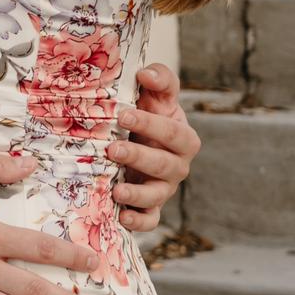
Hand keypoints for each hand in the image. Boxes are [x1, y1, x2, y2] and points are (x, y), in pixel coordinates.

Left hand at [109, 63, 199, 231]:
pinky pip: (150, 220)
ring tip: (116, 189)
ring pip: (157, 195)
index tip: (122, 113)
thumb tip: (146, 73)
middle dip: (139, 157)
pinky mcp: (150, 207)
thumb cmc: (146, 113)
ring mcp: (164, 188)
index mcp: (182, 137)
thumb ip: (159, 80)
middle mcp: (177, 165)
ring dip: (137, 193)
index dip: (151, 124)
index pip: (173, 132)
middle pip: (165, 165)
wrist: (137, 138)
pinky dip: (138, 221)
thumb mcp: (156, 95)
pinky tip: (121, 216)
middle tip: (112, 149)